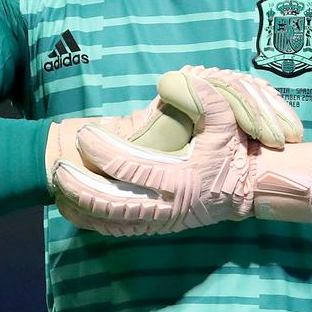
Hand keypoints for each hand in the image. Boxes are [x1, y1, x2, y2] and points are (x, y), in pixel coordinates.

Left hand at [51, 67, 303, 234]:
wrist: (252, 189)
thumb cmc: (236, 152)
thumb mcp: (226, 122)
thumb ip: (203, 99)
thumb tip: (168, 80)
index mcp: (181, 182)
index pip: (130, 169)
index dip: (103, 152)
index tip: (84, 134)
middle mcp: (168, 208)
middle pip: (112, 205)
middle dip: (81, 187)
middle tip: (58, 168)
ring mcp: (162, 222)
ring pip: (112, 223)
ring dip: (83, 208)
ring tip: (58, 190)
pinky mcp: (158, 227)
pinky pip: (120, 231)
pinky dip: (95, 222)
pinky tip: (76, 209)